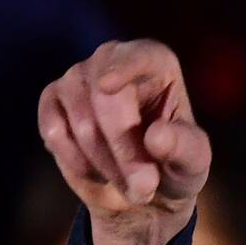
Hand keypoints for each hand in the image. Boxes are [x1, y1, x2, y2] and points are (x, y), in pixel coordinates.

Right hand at [38, 39, 210, 244]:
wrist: (142, 187)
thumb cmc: (175, 164)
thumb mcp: (193, 162)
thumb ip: (184, 148)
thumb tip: (156, 137)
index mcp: (156, 62)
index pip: (140, 56)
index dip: (124, 69)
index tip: (107, 86)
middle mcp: (112, 60)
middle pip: (105, 99)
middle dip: (124, 151)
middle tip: (144, 188)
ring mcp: (77, 77)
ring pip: (81, 121)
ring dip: (105, 163)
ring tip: (131, 186)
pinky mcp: (52, 101)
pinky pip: (54, 130)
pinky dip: (77, 160)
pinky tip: (98, 172)